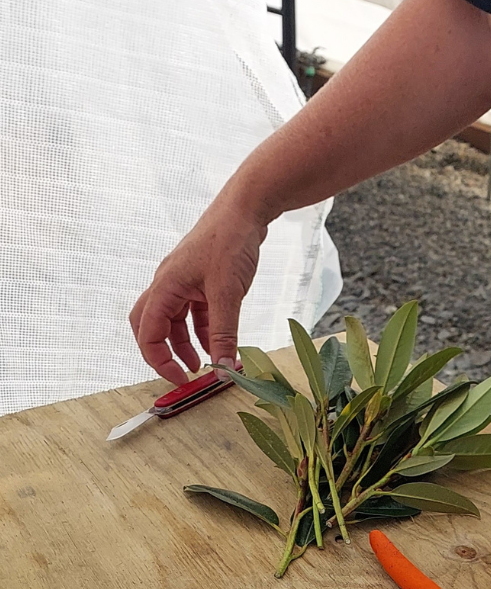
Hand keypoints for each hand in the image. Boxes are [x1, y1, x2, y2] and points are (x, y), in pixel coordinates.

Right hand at [130, 194, 265, 385]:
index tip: (180, 380)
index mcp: (165, 286)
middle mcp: (169, 284)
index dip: (159, 361)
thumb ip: (223, 333)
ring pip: (176, 320)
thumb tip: (222, 368)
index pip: (147, 333)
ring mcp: (185, 281)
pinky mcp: (202, 279)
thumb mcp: (227, 294)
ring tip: (206, 362)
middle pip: (152, 326)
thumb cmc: (230, 242)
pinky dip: (205, 329)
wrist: (246, 209)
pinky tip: (220, 342)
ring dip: (187, 343)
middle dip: (165, 352)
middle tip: (184, 373)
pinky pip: (196, 311)